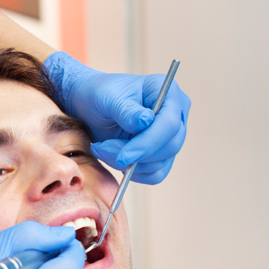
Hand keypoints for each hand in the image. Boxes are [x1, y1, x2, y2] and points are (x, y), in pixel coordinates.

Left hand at [44, 51, 190, 183]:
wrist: (92, 105)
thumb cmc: (101, 94)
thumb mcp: (108, 97)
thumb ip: (127, 110)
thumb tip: (145, 121)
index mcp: (169, 94)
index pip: (170, 124)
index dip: (148, 143)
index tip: (123, 156)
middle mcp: (176, 115)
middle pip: (169, 146)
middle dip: (134, 155)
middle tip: (103, 148)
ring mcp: (171, 136)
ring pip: (160, 163)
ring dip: (129, 164)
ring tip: (103, 149)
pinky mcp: (163, 154)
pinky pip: (155, 174)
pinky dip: (133, 172)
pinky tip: (114, 158)